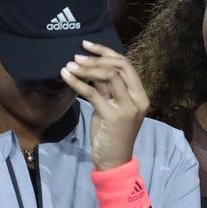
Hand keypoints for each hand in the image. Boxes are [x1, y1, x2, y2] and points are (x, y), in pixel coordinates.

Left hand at [60, 40, 149, 170]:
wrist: (114, 162)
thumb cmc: (112, 135)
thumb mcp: (110, 108)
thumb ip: (106, 89)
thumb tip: (91, 68)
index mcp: (140, 95)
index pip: (126, 64)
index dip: (106, 52)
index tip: (88, 45)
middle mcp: (137, 99)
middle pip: (120, 66)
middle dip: (97, 57)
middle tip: (77, 55)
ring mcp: (127, 108)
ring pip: (109, 76)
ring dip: (87, 68)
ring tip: (70, 65)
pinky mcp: (113, 116)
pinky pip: (93, 93)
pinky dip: (77, 82)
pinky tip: (66, 77)